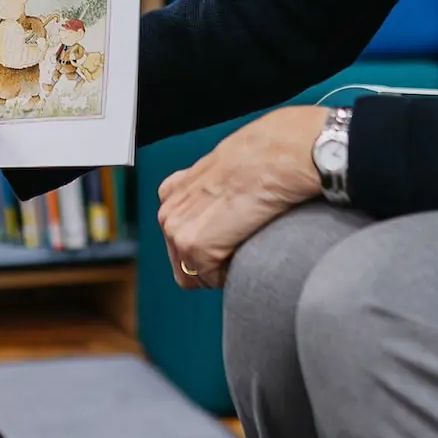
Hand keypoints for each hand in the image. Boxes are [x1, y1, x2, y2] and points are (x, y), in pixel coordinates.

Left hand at [157, 106, 327, 289]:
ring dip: (221, 270)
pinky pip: (212, 280)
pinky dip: (231, 273)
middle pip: (184, 263)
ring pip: (196, 276)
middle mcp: (168, 214)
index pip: (181, 241)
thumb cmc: (259, 161)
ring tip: (245, 245)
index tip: (230, 242)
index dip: (210, 247)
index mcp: (172, 194)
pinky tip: (246, 246)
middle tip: (240, 248)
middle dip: (211, 263)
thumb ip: (211, 199)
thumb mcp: (222, 177)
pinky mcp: (194, 247)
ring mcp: (177, 232)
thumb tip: (223, 218)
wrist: (270, 157)